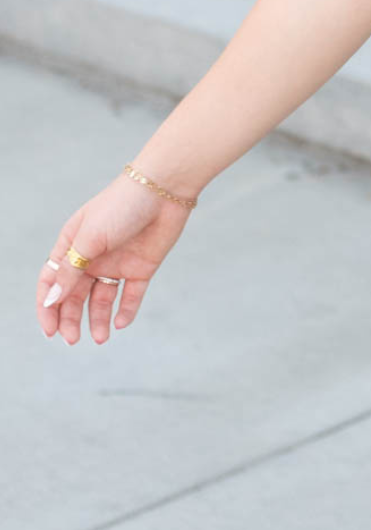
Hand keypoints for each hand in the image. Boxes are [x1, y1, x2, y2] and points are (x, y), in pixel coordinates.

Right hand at [37, 172, 197, 344]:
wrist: (163, 190)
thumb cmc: (120, 207)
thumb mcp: (89, 240)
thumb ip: (71, 271)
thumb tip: (50, 301)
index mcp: (72, 245)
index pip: (52, 282)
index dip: (47, 307)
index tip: (49, 331)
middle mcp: (92, 257)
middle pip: (75, 295)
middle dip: (71, 318)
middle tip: (72, 340)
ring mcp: (117, 263)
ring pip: (102, 299)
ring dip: (97, 319)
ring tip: (99, 338)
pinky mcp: (142, 267)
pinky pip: (131, 295)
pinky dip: (125, 311)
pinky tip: (121, 324)